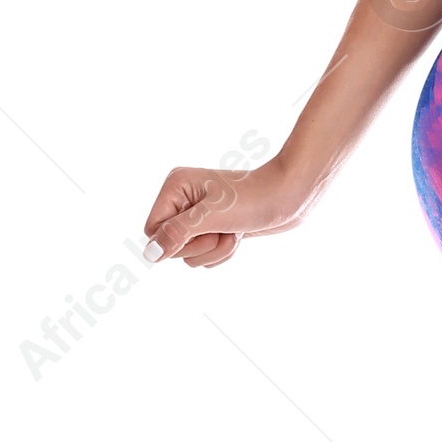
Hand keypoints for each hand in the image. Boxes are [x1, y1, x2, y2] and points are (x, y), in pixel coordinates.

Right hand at [142, 156, 313, 268]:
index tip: (200, 232)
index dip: (174, 241)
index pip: (152, 230)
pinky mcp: (215, 227)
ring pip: (190, 254)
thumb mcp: (212, 217)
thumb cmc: (255, 199)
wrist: (292, 196)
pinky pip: (206, 255)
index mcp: (175, 186)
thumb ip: (177, 234)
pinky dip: (222, 251)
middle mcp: (183, 199)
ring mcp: (200, 215)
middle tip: (222, 229)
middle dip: (200, 246)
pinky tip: (238, 235)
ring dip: (215, 250)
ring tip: (233, 231)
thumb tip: (150, 255)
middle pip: (171, 245)